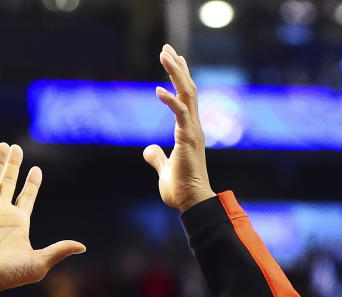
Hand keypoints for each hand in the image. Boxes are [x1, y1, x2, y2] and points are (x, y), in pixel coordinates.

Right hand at [0, 143, 85, 296]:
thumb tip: (82, 247)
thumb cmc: (8, 274)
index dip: (32, 182)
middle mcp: (2, 212)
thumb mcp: (38, 263)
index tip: (36, 169)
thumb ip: (58, 251)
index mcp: (19, 221)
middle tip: (16, 147)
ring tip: (3, 146)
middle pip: (9, 182)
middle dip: (13, 165)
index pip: (27, 196)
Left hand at [142, 45, 215, 212]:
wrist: (191, 203)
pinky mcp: (188, 140)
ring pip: (187, 94)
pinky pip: (180, 114)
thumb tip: (148, 150)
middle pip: (188, 89)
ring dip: (176, 74)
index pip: (185, 97)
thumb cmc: (180, 190)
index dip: (180, 77)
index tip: (174, 59)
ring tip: (165, 54)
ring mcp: (193, 132)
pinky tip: (158, 89)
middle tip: (167, 48)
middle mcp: (193, 127)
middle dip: (178, 67)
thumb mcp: (164, 169)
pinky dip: (170, 100)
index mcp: (188, 131)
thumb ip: (157, 158)